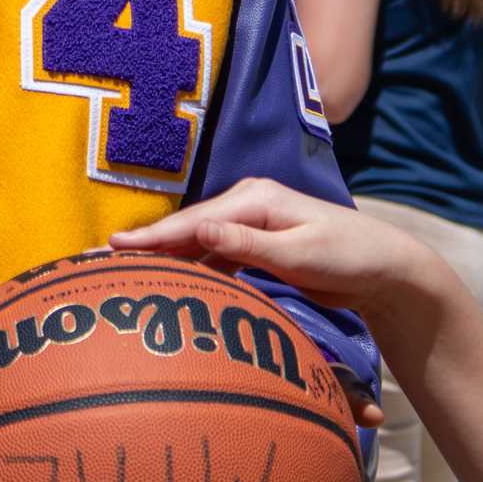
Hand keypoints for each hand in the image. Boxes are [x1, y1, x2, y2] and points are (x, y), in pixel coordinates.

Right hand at [108, 178, 438, 323]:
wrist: (385, 267)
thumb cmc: (350, 257)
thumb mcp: (301, 254)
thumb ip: (249, 245)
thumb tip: (200, 230)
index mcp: (255, 199)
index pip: (192, 223)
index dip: (150, 238)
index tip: (111, 248)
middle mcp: (247, 205)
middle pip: (186, 230)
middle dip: (144, 245)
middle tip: (97, 259)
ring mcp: (249, 225)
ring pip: (195, 244)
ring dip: (161, 258)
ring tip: (119, 273)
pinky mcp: (254, 246)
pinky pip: (211, 257)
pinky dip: (187, 268)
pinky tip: (164, 282)